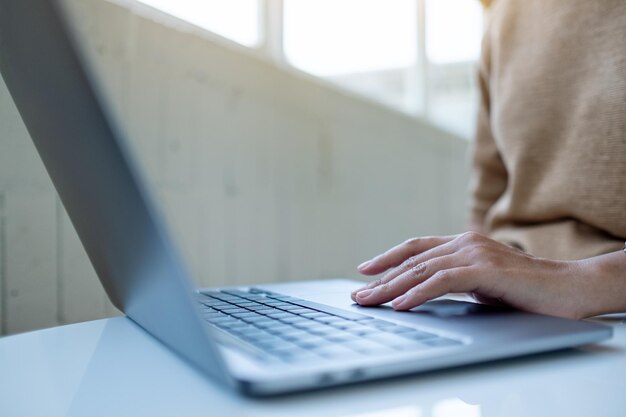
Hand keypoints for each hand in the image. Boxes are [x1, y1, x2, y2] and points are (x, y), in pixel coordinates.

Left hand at [351, 232, 586, 318]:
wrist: (569, 288)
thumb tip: (424, 292)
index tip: (365, 271)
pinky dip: (418, 292)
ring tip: (370, 301)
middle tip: (358, 295)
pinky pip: (442, 281)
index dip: (388, 258)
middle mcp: (465, 243)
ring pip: (422, 269)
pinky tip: (401, 304)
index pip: (416, 248)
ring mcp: (475, 253)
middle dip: (381, 278)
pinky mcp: (485, 269)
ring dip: (391, 287)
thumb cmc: (526, 289)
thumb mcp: (482, 282)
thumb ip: (456, 280)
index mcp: (463, 244)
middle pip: (412, 260)